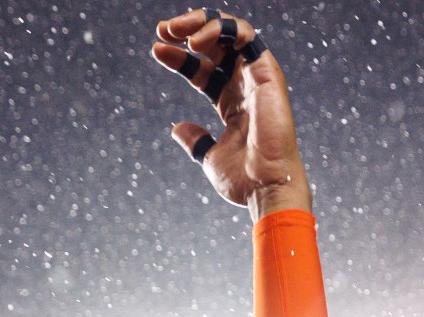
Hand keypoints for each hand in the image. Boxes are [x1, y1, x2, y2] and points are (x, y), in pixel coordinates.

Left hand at [153, 10, 310, 213]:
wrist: (266, 186)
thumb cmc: (245, 179)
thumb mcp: (210, 157)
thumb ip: (195, 141)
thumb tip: (177, 129)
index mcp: (232, 102)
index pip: (203, 68)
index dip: (179, 57)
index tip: (156, 50)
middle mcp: (244, 85)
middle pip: (216, 43)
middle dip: (188, 30)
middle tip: (163, 30)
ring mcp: (256, 77)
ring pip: (230, 31)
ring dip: (201, 23)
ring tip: (174, 31)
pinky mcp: (267, 72)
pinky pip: (246, 36)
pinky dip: (221, 29)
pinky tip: (195, 42)